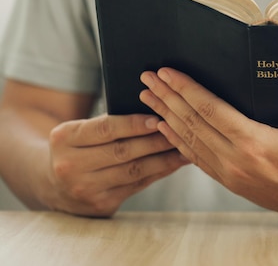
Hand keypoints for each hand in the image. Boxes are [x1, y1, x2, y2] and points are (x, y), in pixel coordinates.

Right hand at [46, 114, 189, 215]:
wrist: (54, 185)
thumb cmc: (78, 148)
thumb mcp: (80, 131)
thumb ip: (108, 124)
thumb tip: (154, 113)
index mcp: (64, 138)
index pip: (105, 129)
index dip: (133, 124)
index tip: (157, 118)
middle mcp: (70, 165)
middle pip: (122, 152)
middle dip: (155, 141)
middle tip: (179, 132)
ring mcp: (85, 188)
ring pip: (133, 171)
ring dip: (163, 159)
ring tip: (184, 147)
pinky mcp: (101, 204)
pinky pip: (137, 185)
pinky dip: (159, 172)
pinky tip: (175, 162)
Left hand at [139, 60, 277, 225]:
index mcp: (257, 143)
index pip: (211, 110)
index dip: (186, 89)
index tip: (167, 73)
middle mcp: (237, 160)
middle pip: (192, 124)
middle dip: (167, 98)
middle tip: (146, 78)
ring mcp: (232, 175)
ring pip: (189, 142)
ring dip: (166, 117)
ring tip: (148, 98)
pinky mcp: (232, 183)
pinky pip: (197, 160)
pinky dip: (178, 141)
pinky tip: (166, 129)